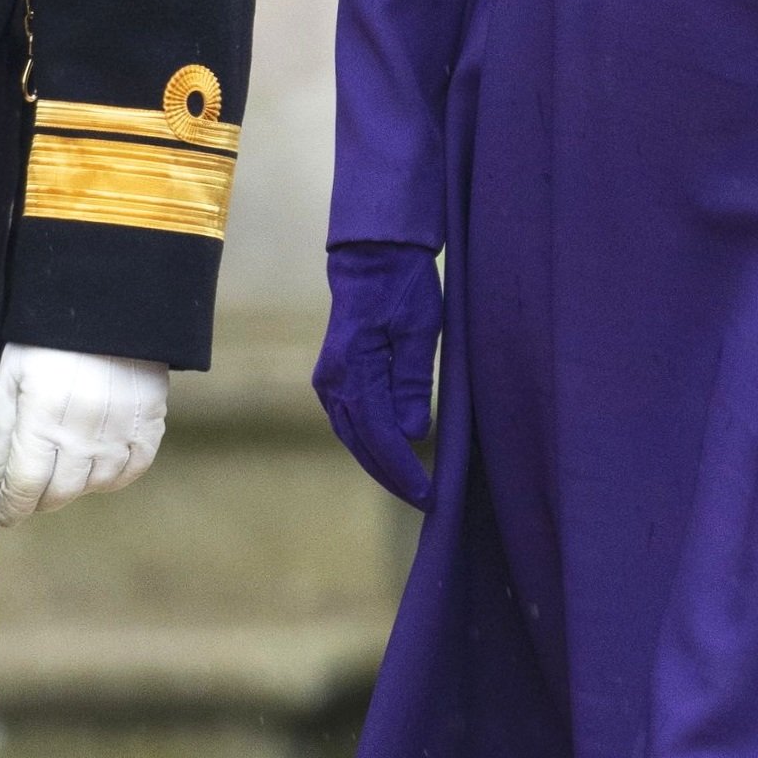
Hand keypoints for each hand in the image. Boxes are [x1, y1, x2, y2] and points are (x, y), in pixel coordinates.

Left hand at [0, 345, 167, 522]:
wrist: (107, 306)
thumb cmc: (48, 340)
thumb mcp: (10, 377)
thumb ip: (2, 430)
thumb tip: (0, 477)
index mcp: (42, 418)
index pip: (25, 485)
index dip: (12, 508)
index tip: (5, 515)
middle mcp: (83, 432)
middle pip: (59, 493)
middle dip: (38, 498)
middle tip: (30, 488)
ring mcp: (120, 431)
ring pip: (94, 486)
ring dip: (74, 485)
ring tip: (63, 466)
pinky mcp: (149, 424)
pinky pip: (132, 470)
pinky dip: (111, 476)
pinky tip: (96, 462)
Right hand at [313, 240, 441, 506]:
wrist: (372, 257)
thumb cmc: (402, 286)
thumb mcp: (421, 329)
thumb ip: (414, 381)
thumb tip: (413, 433)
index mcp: (353, 369)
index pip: (378, 434)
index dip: (402, 468)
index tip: (427, 494)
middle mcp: (333, 380)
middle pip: (361, 443)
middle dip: (391, 475)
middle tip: (424, 500)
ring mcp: (330, 380)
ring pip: (353, 436)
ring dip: (379, 463)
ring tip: (410, 485)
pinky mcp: (336, 377)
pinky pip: (351, 421)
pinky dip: (371, 443)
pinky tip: (391, 455)